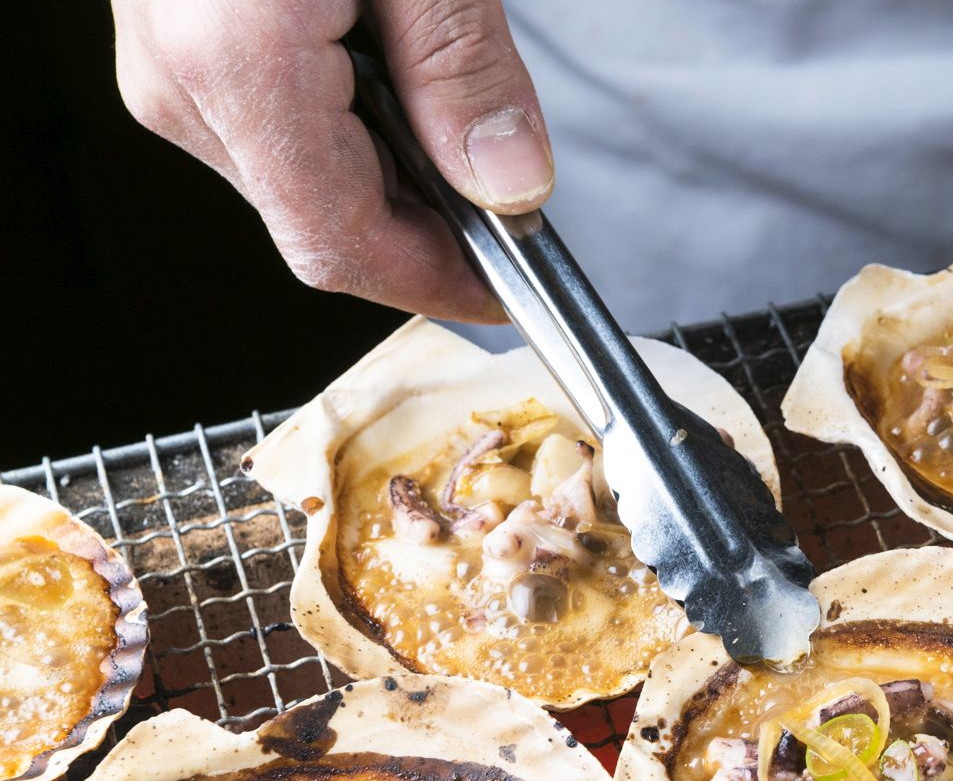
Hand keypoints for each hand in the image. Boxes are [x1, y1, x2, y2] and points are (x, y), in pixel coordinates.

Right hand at [111, 0, 553, 322]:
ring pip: (298, 183)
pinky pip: (271, 131)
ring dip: (392, 181)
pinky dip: (350, 134)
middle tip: (516, 210)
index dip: (438, 287)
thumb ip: (463, 70)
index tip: (517, 292)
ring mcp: (165, 66)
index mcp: (239, 65)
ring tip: (458, 121)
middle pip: (320, 225)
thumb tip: (512, 185)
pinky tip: (398, 88)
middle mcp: (181, 82)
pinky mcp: (175, 45)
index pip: (343, 244)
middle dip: (427, 234)